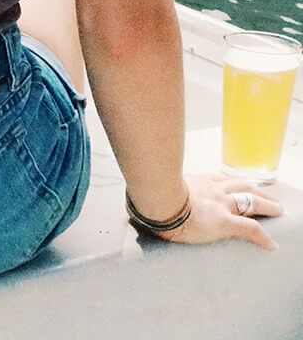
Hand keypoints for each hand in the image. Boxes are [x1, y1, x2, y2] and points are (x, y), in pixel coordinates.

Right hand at [160, 173, 282, 250]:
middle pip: (242, 186)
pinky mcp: (224, 222)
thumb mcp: (161, 185)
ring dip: (267, 205)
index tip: (240, 187)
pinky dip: (263, 237)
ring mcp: (221, 204)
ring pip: (251, 201)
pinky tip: (271, 244)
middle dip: (258, 191)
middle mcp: (214, 189)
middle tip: (268, 197)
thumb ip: (163, 189)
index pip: (222, 180)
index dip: (235, 184)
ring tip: (277, 210)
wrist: (157, 197)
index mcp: (199, 181)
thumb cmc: (154, 191)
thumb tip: (146, 197)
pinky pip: (250, 229)